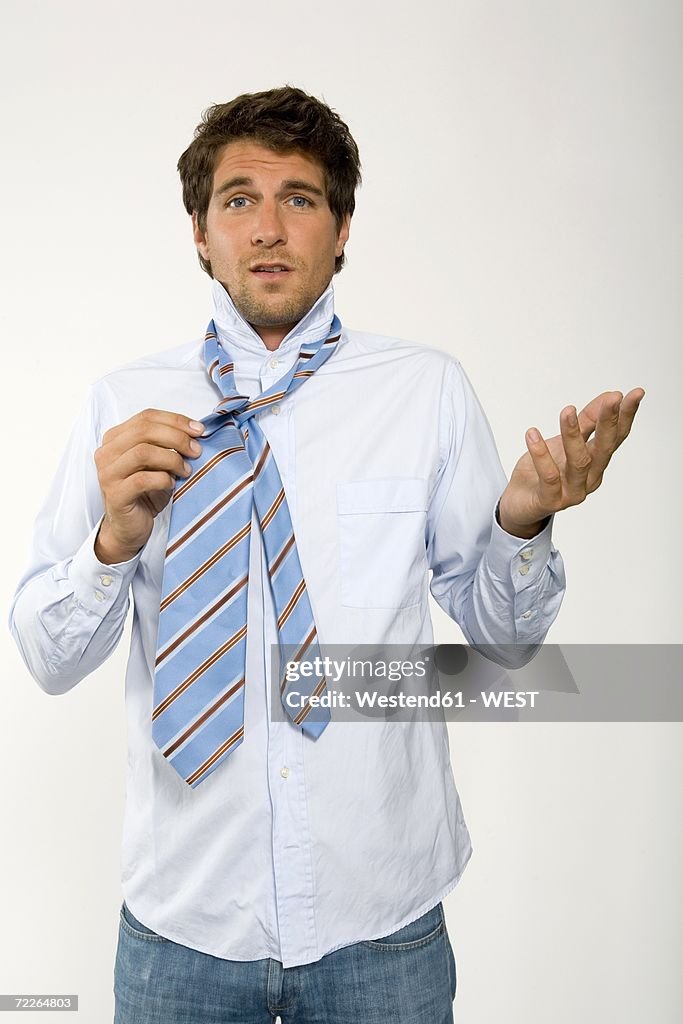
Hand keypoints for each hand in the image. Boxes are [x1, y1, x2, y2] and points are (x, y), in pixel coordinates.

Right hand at [93, 408, 204, 563]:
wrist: (129, 527)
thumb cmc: (145, 493)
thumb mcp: (157, 463)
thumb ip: (167, 444)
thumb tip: (195, 431)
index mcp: (115, 438)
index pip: (146, 417)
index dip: (175, 420)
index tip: (199, 430)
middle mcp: (106, 452)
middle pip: (145, 430)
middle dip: (177, 438)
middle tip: (196, 451)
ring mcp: (107, 473)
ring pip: (143, 452)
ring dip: (171, 459)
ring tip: (186, 470)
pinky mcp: (115, 494)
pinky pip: (143, 479)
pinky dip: (163, 479)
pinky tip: (171, 484)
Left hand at [498, 388, 644, 538]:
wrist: (518, 503)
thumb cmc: (542, 472)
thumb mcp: (564, 442)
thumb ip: (587, 422)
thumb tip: (610, 396)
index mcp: (596, 463)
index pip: (615, 437)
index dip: (626, 416)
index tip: (636, 393)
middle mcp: (589, 478)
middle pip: (604, 449)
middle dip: (609, 423)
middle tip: (613, 399)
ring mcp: (572, 492)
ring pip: (579, 462)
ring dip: (574, 435)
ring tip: (567, 411)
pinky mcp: (550, 501)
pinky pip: (549, 477)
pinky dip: (541, 455)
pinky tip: (532, 434)